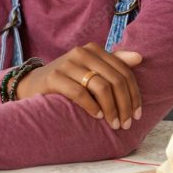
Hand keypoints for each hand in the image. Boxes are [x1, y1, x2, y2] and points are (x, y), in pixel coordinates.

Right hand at [15, 43, 142, 129]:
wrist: (33, 84)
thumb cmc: (67, 79)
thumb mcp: (90, 68)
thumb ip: (114, 62)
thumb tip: (139, 57)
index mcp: (93, 49)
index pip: (124, 72)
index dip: (134, 94)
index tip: (137, 114)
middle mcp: (81, 52)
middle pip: (115, 80)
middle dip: (125, 105)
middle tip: (126, 123)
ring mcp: (67, 64)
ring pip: (101, 87)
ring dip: (111, 109)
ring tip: (113, 123)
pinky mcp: (54, 77)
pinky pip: (80, 93)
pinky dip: (92, 107)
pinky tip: (97, 116)